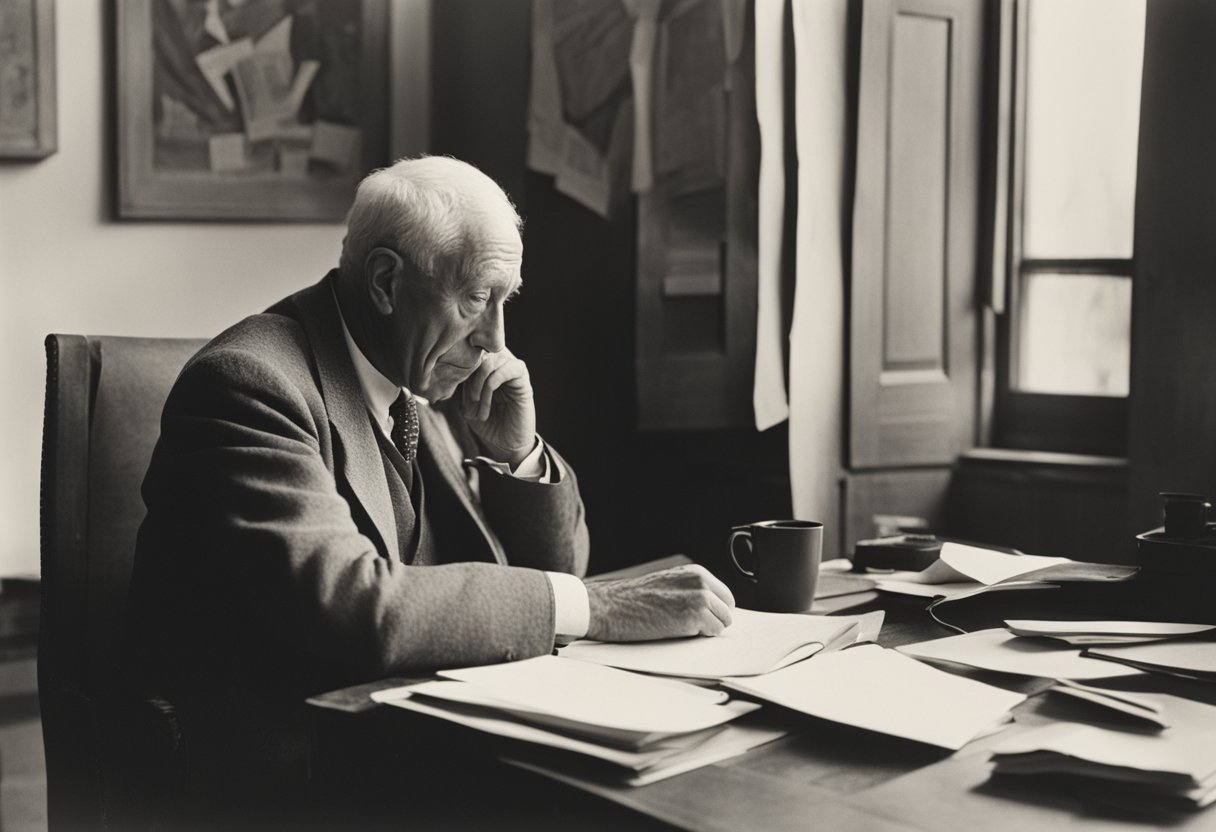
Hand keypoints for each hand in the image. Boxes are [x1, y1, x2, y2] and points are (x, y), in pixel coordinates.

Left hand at [459, 347, 536, 466]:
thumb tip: (445, 369)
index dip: (458, 365)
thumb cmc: (487, 424)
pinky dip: (490, 385)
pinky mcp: (523, 379)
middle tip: (466, 399)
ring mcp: (513, 369)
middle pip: (480, 353)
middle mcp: (501, 363)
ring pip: (491, 360)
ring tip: (475, 404)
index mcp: (487, 367)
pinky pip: (507, 369)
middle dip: (468, 377)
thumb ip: (460, 384)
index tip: (451, 386)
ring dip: (478, 384)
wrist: (506, 444)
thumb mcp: (466, 402)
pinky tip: (484, 402)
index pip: (471, 351)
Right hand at [584, 565, 735, 641]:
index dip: (716, 611)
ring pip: (723, 622)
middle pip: (728, 609)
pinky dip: (699, 637)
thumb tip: (712, 610)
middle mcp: (700, 581)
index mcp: (695, 572)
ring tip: (680, 627)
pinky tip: (678, 631)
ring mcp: (699, 597)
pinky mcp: (694, 614)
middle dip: (715, 620)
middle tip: (692, 626)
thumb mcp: (669, 586)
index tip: (704, 619)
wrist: (611, 605)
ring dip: (706, 630)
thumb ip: (691, 592)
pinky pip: (713, 633)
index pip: (725, 596)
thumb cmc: (633, 600)